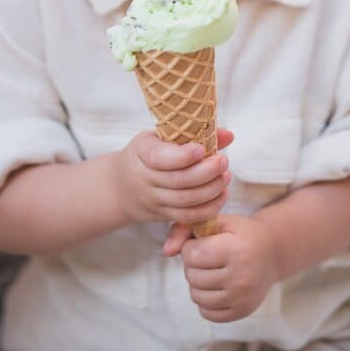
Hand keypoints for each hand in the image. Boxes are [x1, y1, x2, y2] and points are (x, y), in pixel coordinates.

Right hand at [113, 128, 232, 225]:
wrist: (120, 186)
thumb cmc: (148, 153)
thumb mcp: (162, 136)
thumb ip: (194, 134)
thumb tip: (229, 135)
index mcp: (142, 152)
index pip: (159, 157)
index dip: (182, 156)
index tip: (201, 150)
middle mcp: (144, 178)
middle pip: (178, 180)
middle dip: (206, 172)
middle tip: (223, 162)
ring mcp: (152, 199)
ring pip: (185, 200)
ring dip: (211, 190)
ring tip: (226, 177)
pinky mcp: (161, 215)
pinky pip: (186, 216)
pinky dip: (208, 208)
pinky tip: (221, 195)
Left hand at [172, 214, 280, 322]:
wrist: (273, 253)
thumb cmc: (241, 234)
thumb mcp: (218, 222)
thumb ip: (186, 228)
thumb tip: (165, 252)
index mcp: (238, 250)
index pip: (193, 255)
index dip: (191, 247)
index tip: (202, 243)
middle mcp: (242, 276)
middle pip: (193, 276)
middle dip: (194, 265)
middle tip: (209, 257)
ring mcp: (242, 297)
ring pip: (197, 296)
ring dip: (198, 283)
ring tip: (212, 270)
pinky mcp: (241, 312)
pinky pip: (206, 312)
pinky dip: (206, 300)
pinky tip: (218, 286)